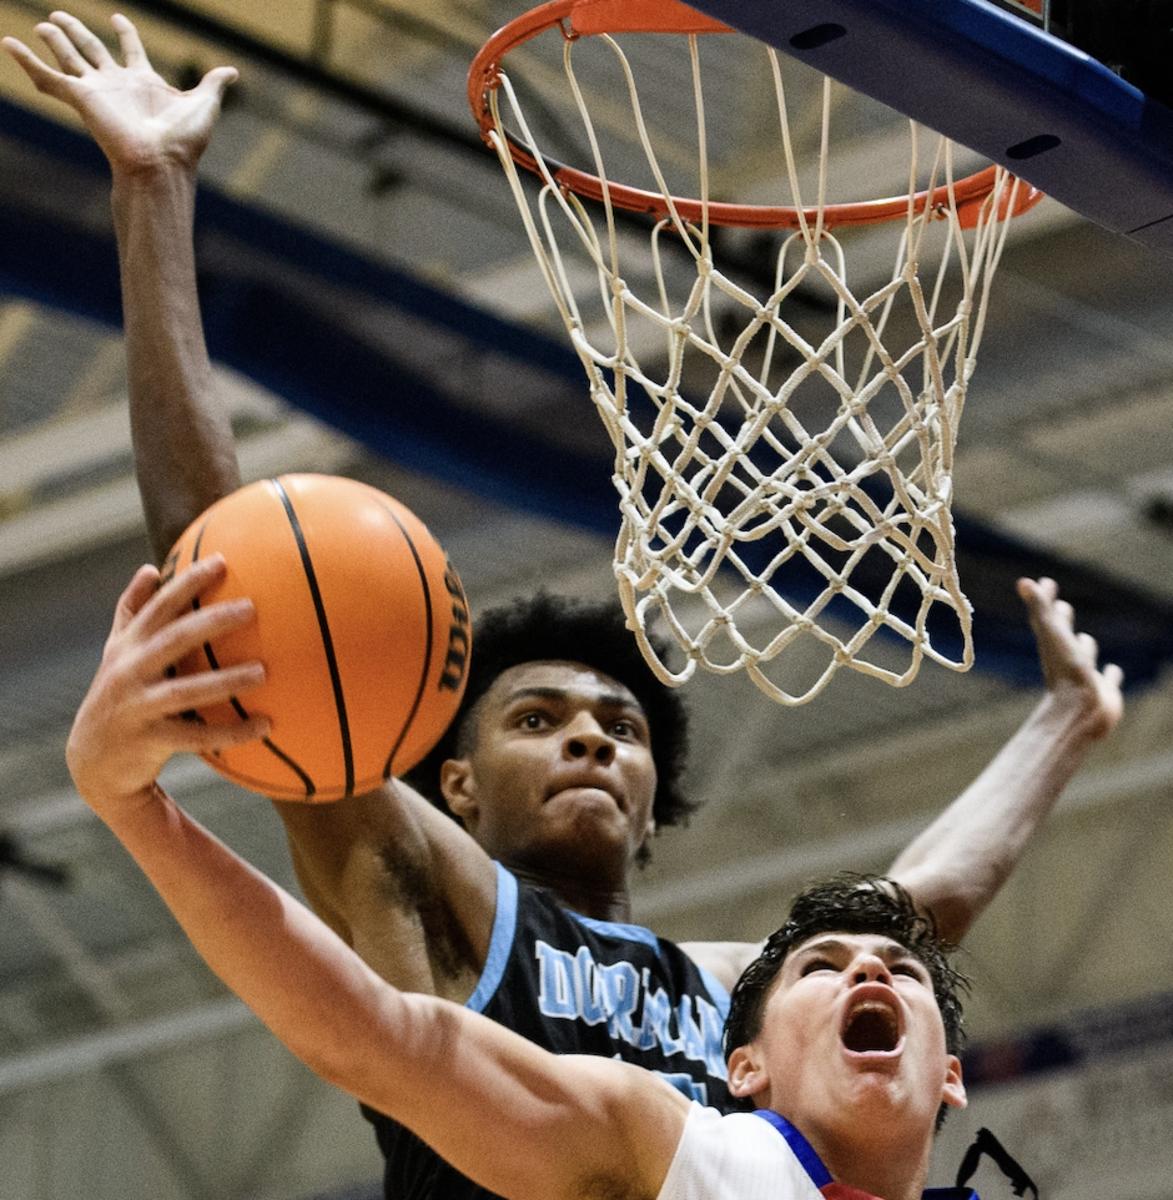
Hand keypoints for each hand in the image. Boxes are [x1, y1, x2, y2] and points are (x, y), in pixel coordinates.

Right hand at [2, 11, 235, 175]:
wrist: (161, 162)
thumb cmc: (184, 140)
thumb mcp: (205, 104)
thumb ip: (213, 84)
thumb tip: (232, 72)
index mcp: (145, 82)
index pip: (132, 50)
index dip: (126, 33)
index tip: (118, 20)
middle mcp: (118, 84)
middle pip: (93, 49)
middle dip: (79, 33)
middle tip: (61, 18)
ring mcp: (97, 91)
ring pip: (69, 57)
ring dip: (55, 40)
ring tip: (43, 24)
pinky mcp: (80, 98)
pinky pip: (47, 77)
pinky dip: (27, 61)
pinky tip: (9, 44)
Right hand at [67, 556, 268, 822]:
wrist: (92, 760)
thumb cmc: (117, 693)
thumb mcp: (116, 651)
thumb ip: (132, 611)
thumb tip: (149, 568)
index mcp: (128, 646)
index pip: (159, 607)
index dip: (187, 583)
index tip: (221, 561)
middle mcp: (129, 672)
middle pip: (172, 640)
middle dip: (211, 622)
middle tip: (251, 607)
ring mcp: (138, 707)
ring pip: (184, 691)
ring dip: (225, 682)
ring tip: (264, 672)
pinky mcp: (148, 742)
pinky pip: (196, 738)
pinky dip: (231, 732)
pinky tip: (266, 725)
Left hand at [1017, 576, 1123, 739]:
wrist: (1078, 713)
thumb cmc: (1065, 671)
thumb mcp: (1052, 634)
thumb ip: (1040, 608)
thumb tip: (1023, 582)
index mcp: (1053, 644)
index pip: (1047, 616)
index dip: (1045, 599)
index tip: (1044, 582)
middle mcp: (1068, 658)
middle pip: (1064, 635)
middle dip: (1064, 620)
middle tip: (1062, 607)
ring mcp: (1086, 675)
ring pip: (1086, 656)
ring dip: (1086, 647)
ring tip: (1085, 639)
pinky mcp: (1104, 691)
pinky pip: (1109, 680)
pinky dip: (1111, 675)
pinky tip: (1113, 672)